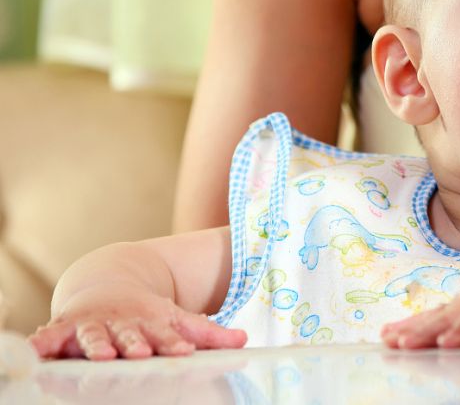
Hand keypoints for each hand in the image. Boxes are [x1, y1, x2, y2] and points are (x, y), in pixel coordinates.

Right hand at [28, 284, 246, 360]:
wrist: (109, 284)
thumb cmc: (147, 313)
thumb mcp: (178, 319)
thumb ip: (208, 334)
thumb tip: (243, 342)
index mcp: (152, 321)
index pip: (167, 335)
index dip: (174, 343)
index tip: (184, 352)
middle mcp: (122, 323)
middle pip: (130, 335)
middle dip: (134, 343)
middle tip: (139, 353)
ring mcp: (93, 324)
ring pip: (94, 336)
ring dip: (97, 345)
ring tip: (100, 355)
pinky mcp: (65, 328)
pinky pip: (50, 337)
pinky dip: (42, 343)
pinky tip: (35, 352)